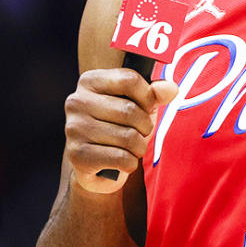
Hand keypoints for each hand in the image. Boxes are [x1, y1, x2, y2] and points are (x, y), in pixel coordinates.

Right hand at [64, 68, 178, 194]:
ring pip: (128, 137)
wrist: (97, 167)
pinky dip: (131, 163)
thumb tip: (171, 88)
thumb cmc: (120, 128)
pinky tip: (123, 161)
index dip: (148, 96)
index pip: (129, 79)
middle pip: (129, 110)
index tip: (147, 107)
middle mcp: (77, 101)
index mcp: (90, 81)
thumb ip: (156, 93)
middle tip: (140, 132)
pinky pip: (121, 158)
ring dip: (140, 147)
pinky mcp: (77, 155)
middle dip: (145, 126)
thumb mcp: (140, 105)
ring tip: (132, 148)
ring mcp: (74, 128)